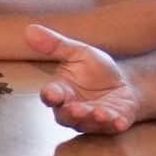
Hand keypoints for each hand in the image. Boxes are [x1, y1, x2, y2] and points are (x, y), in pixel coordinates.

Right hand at [27, 24, 144, 133]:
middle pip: (67, 116)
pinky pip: (113, 127)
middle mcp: (74, 110)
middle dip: (72, 113)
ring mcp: (93, 119)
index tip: (52, 94)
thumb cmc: (96, 70)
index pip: (51, 96)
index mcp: (62, 92)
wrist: (125, 83)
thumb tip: (29, 29)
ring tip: (99, 113)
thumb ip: (56, 45)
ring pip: (88, 123)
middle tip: (76, 109)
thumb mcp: (79, 53)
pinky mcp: (113, 122)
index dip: (51, 96)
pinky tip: (120, 122)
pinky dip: (116, 125)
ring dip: (93, 119)